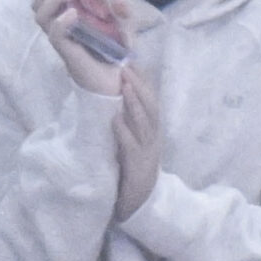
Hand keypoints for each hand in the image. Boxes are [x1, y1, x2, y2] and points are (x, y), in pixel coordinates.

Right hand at [30, 0, 130, 97]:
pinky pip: (55, 35)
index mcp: (67, 16)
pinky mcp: (67, 51)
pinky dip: (61, 22)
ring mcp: (61, 39)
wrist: (118, 80)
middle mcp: (59, 26)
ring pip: (40, 17)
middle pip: (37, 3)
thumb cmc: (116, 53)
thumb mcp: (123, 26)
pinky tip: (73, 14)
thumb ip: (120, 10)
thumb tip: (118, 0)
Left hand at [113, 62, 161, 220]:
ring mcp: (147, 149)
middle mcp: (152, 135)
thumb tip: (108, 100)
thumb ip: (122, 122)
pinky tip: (115, 119)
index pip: (148, 99)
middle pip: (150, 105)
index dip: (141, 80)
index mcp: (150, 128)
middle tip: (126, 66)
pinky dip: (123, 131)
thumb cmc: (130, 167)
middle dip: (139, 85)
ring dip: (134, 102)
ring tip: (124, 85)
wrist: (140, 200)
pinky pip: (131, 145)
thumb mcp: (127, 140)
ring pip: (144, 121)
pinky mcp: (138, 164)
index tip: (129, 60)